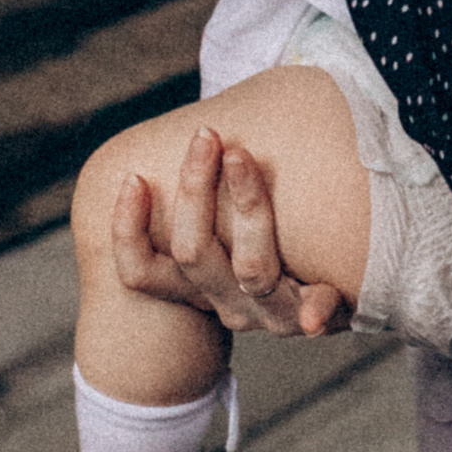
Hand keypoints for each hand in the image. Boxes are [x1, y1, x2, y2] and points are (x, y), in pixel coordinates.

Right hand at [109, 117, 355, 336]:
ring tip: (241, 155)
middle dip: (194, 189)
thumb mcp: (226, 238)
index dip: (128, 231)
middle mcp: (227, 304)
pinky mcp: (315, 316)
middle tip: (205, 135)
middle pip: (193, 254)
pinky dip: (317, 310)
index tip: (134, 177)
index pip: (140, 274)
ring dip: (248, 204)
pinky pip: (315, 310)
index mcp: (197, 288)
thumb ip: (202, 199)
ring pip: (251, 267)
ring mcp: (270, 314)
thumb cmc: (267, 252)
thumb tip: (176, 139)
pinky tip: (314, 316)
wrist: (324, 309)